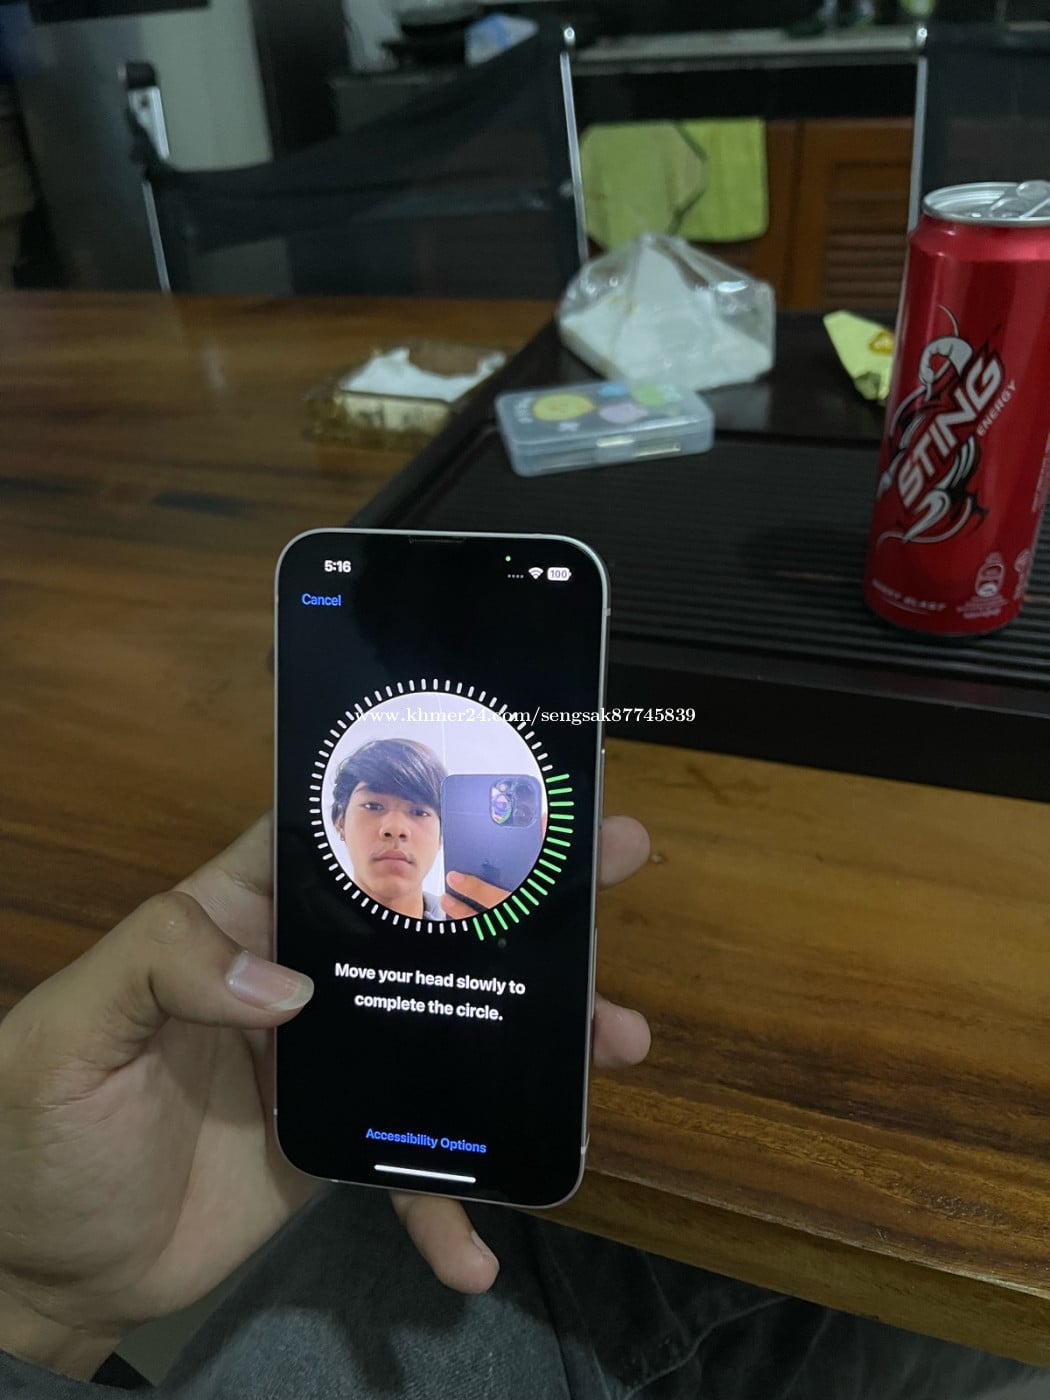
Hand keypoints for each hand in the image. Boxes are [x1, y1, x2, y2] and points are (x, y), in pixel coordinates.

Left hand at [0, 814, 650, 1376]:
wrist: (48, 1266)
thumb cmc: (37, 1129)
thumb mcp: (74, 1029)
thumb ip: (162, 966)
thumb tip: (289, 988)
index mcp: (238, 916)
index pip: (336, 830)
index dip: (419, 792)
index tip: (509, 771)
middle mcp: (301, 974)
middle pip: (425, 917)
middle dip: (522, 887)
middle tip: (614, 857)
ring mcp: (331, 1059)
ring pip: (450, 1027)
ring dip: (537, 1037)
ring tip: (617, 1038)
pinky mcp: (341, 1143)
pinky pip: (413, 1163)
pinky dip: (447, 1201)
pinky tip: (475, 1248)